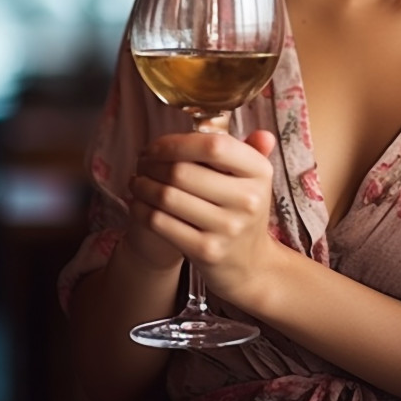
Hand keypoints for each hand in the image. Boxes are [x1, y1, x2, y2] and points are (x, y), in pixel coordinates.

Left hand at [129, 129, 277, 302]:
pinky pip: (160, 223)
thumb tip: (263, 134)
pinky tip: (138, 202)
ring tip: (137, 180)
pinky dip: (141, 209)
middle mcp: (248, 199)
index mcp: (260, 171)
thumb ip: (250, 150)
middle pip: (182, 171)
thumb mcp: (254, 179)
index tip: (157, 145)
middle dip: (152, 164)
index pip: (214, 145)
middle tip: (141, 163)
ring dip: (142, 185)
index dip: (177, 142)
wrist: (250, 265)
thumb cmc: (244, 211)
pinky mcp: (206, 251)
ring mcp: (227, 227)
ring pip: (167, 196)